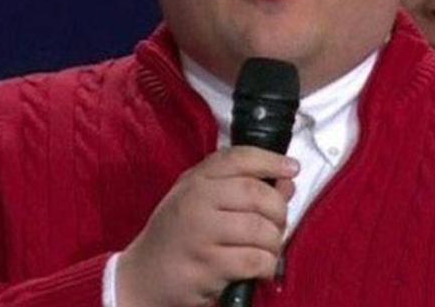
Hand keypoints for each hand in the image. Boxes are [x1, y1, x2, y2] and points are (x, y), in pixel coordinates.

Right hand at [117, 146, 297, 306]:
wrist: (143, 276)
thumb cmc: (177, 236)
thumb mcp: (200, 201)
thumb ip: (240, 187)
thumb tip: (286, 181)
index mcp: (195, 181)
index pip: (239, 158)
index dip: (271, 160)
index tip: (291, 168)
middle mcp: (195, 201)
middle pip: (257, 194)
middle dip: (279, 211)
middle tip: (278, 224)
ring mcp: (199, 234)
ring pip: (260, 229)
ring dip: (274, 243)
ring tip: (268, 250)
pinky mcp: (206, 266)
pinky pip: (254, 260)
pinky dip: (266, 266)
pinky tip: (260, 270)